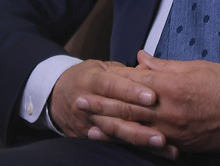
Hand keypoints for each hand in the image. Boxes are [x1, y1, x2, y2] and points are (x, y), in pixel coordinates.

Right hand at [51, 59, 177, 158]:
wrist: (56, 96)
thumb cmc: (86, 78)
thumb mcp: (101, 66)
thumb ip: (125, 71)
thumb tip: (150, 69)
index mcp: (92, 80)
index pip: (112, 86)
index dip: (132, 92)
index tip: (152, 97)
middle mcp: (88, 104)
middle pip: (115, 114)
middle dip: (140, 124)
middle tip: (163, 131)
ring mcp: (88, 123)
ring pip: (116, 133)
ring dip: (140, 140)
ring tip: (162, 144)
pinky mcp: (89, 137)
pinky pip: (114, 144)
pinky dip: (133, 149)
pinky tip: (152, 152)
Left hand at [82, 50, 219, 153]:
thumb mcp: (196, 66)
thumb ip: (164, 65)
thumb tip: (140, 59)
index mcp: (172, 85)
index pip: (133, 83)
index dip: (111, 81)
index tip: (92, 78)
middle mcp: (168, 110)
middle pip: (127, 108)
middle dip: (100, 105)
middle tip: (77, 103)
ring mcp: (174, 131)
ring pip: (135, 130)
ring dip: (109, 127)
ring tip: (87, 125)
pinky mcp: (183, 144)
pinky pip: (153, 145)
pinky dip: (133, 143)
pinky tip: (119, 143)